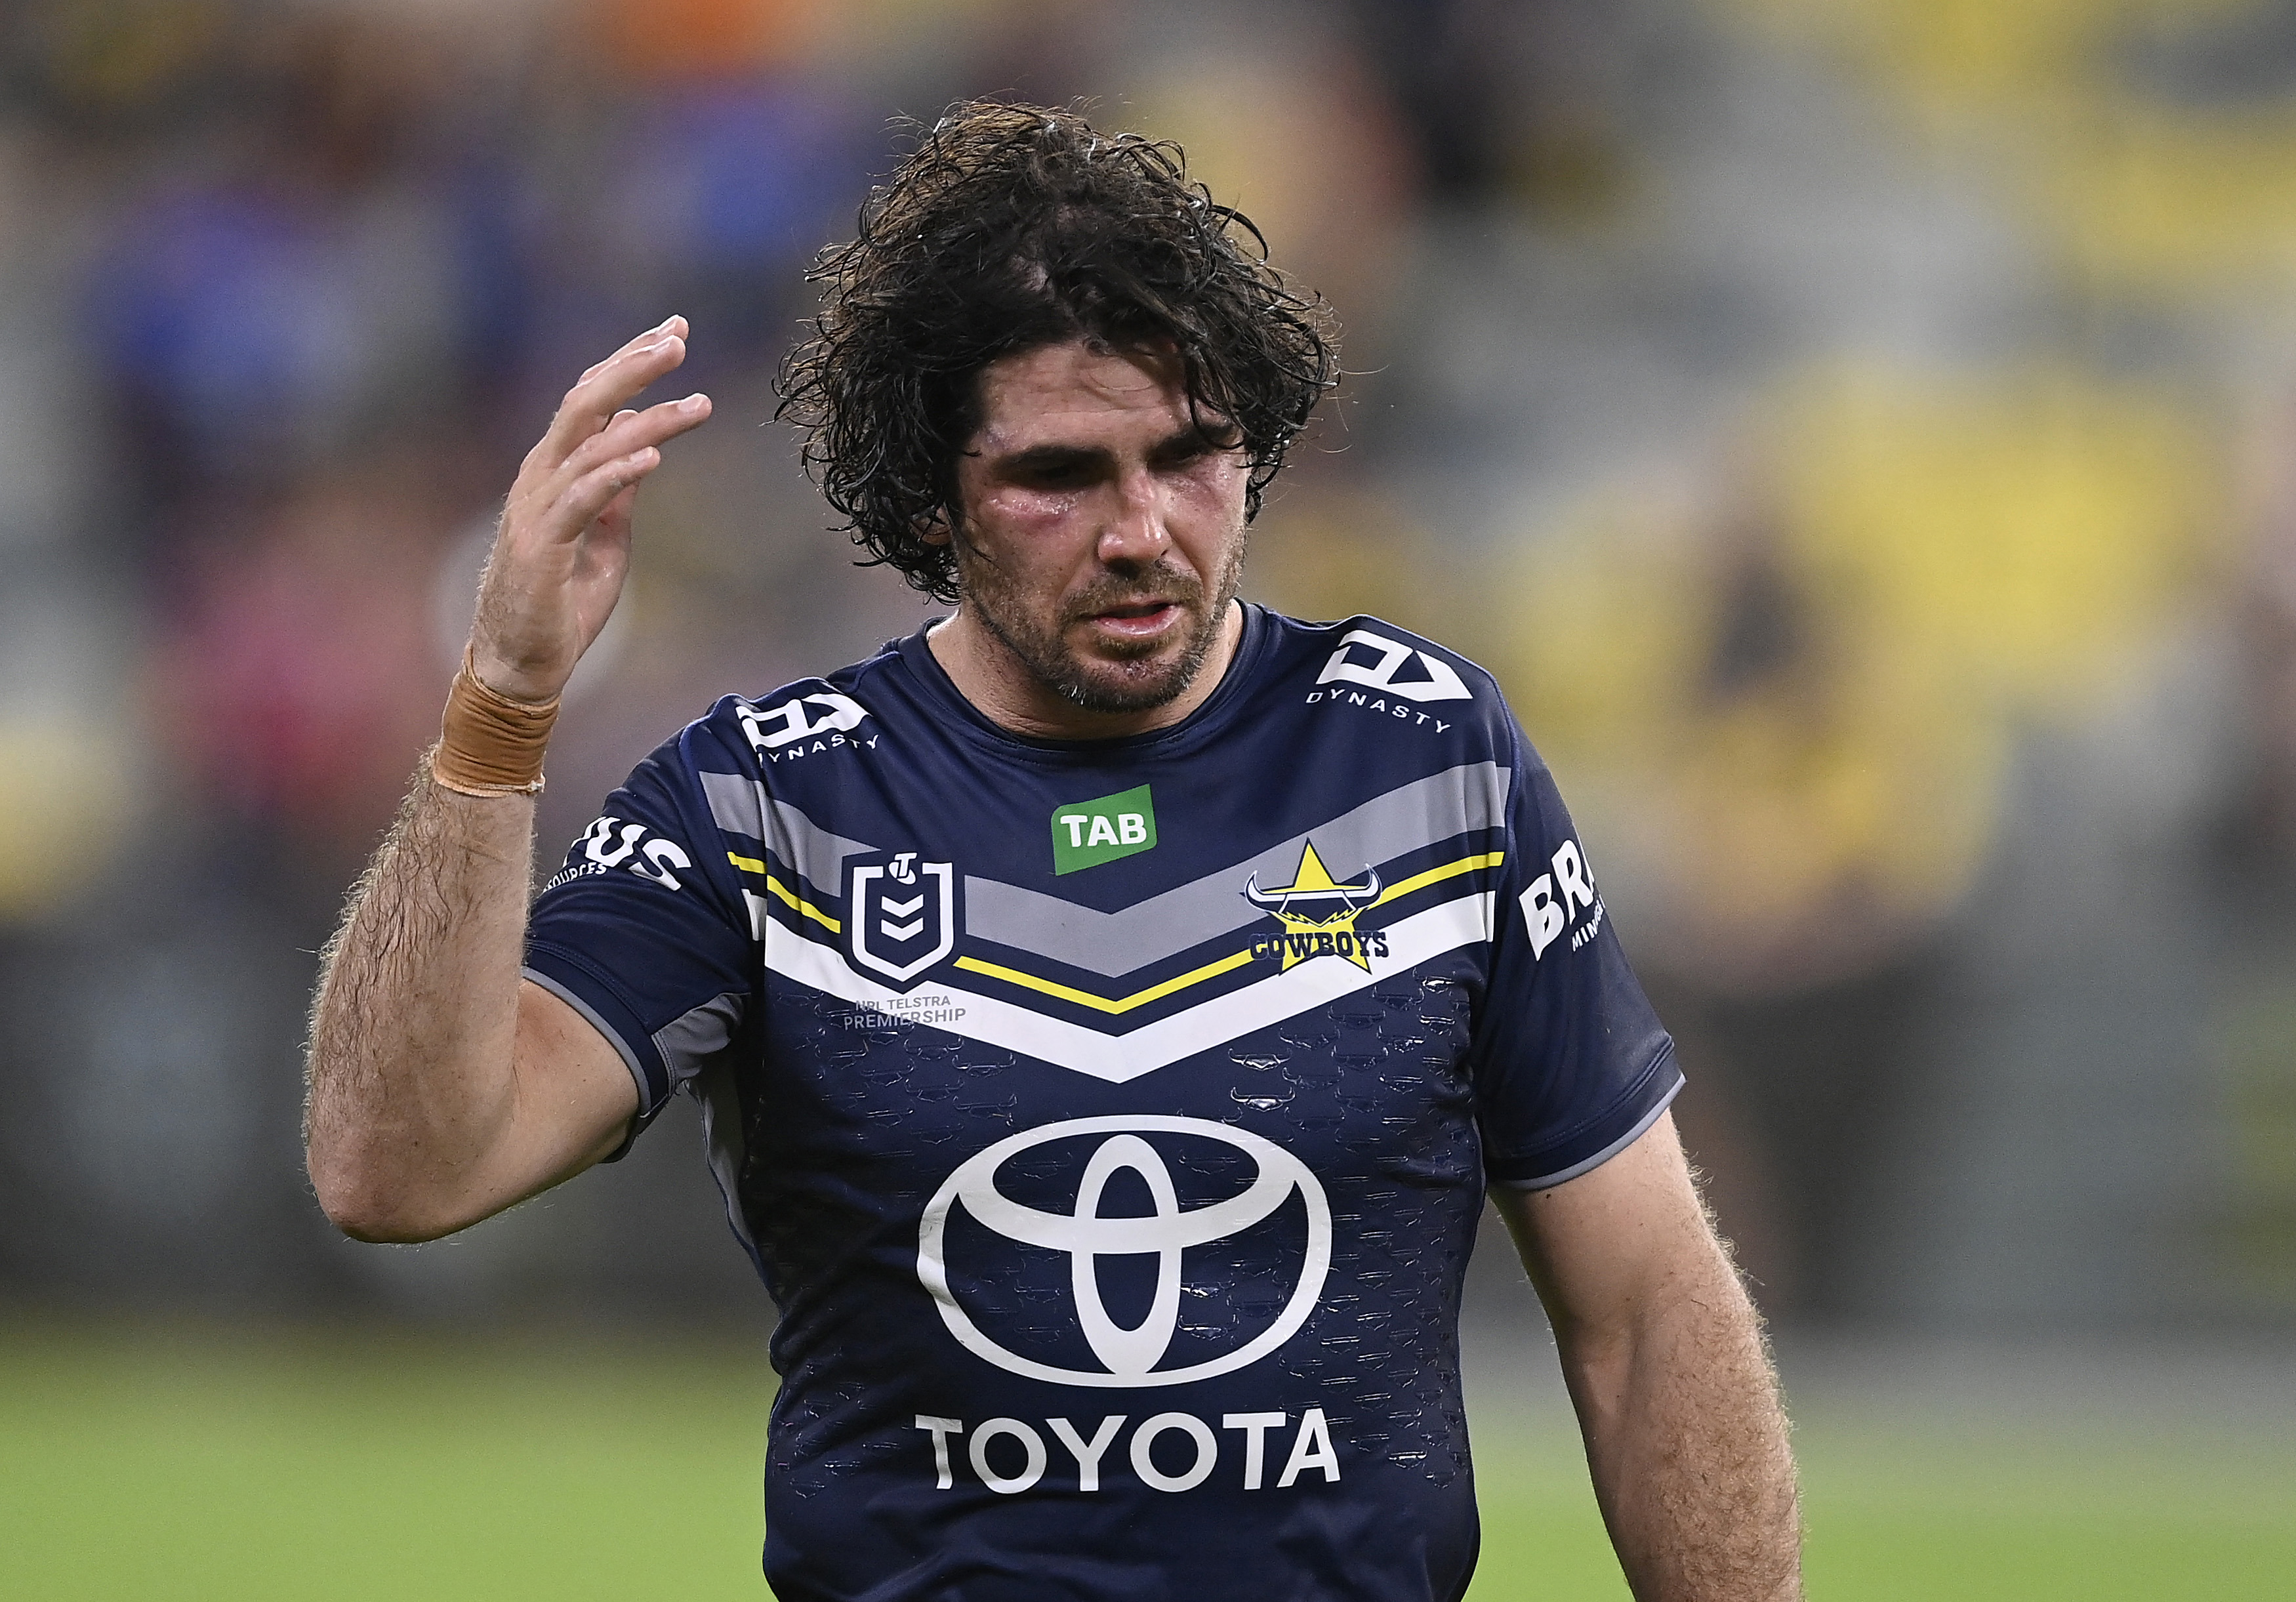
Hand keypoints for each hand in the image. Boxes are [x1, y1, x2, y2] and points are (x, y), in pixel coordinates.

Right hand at [470, 317, 713, 701]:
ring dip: (646, 420)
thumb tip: (642, 453)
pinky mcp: (541, 545)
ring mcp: (537, 509)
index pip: (592, 402)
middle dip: (632, 367)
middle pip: (585, 403)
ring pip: (591, 446)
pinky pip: (581, 500)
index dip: (628, 364)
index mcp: (555, 472)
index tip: (671, 333)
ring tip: (695, 402)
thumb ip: (617, 496)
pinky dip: (616, 474)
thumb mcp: (604, 539)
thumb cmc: (559, 604)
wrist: (520, 665)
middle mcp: (541, 478)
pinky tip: (651, 458)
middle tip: (676, 339)